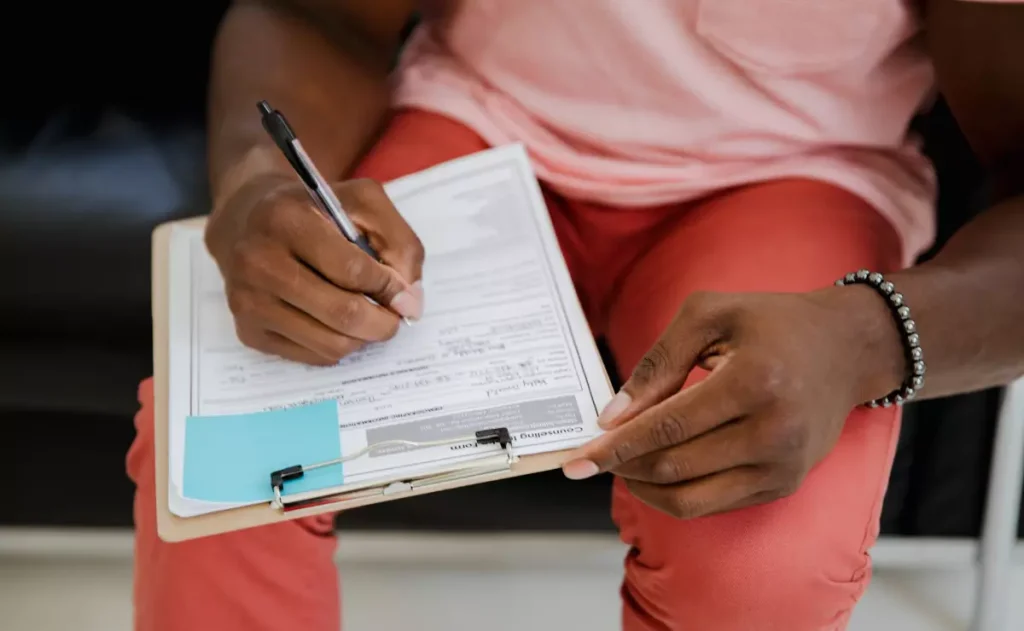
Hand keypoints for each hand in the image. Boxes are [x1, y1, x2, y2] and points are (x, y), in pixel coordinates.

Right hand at [205, 175, 424, 365]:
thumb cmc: (315, 212)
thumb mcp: (362, 203)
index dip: (389, 287)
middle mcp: (259, 261)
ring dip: (363, 337)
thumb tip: (410, 299)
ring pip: (331, 344)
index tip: (405, 294)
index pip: (352, 270)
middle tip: (395, 317)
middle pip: (342, 313)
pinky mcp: (248, 331)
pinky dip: (338, 344)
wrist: (248, 222)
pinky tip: (336, 321)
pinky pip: (313, 356)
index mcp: (286, 219)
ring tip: (368, 317)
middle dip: (383, 322)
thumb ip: (399, 242)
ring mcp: (249, 301)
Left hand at [561, 288, 903, 518]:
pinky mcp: (783, 485)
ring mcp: (782, 467)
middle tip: (593, 454)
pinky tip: (657, 468)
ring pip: (689, 498)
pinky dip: (674, 493)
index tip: (575, 460)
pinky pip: (712, 505)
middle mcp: (773, 433)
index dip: (615, 447)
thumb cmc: (772, 323)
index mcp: (753, 382)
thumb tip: (612, 416)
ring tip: (622, 461)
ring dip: (643, 486)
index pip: (667, 427)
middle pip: (674, 466)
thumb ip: (657, 362)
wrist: (849, 348)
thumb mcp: (709, 316)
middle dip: (622, 465)